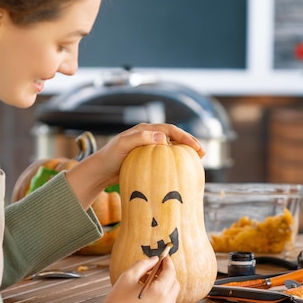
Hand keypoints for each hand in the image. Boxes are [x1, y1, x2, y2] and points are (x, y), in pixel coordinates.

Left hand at [65, 123, 203, 206]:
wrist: (100, 172)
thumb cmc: (110, 157)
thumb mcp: (123, 146)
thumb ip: (140, 139)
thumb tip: (162, 137)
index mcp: (145, 130)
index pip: (169, 130)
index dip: (185, 137)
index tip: (196, 147)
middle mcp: (148, 136)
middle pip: (174, 136)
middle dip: (189, 142)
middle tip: (202, 153)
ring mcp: (148, 148)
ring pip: (171, 146)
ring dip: (184, 151)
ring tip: (196, 160)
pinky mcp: (147, 159)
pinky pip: (164, 158)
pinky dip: (175, 161)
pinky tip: (181, 170)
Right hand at [103, 256, 179, 302]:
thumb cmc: (117, 302)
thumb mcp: (128, 278)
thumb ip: (142, 265)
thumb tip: (153, 260)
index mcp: (160, 292)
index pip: (170, 272)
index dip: (167, 262)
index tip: (163, 257)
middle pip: (174, 283)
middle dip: (168, 273)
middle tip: (155, 268)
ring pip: (171, 294)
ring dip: (165, 285)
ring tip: (147, 280)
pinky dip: (161, 295)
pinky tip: (146, 292)